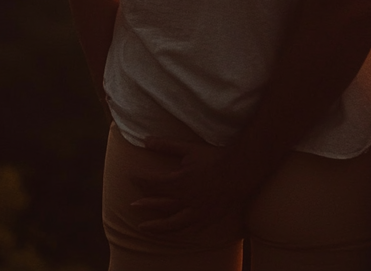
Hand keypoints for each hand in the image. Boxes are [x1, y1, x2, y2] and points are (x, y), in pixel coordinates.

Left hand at [131, 138, 250, 235]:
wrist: (239, 170)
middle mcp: (185, 200)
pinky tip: (173, 229)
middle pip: (160, 204)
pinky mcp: (206, 217)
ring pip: (171, 223)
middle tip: (132, 205)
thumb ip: (167, 145)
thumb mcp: (188, 148)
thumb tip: (146, 140)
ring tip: (143, 228)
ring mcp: (196, 211)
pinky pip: (189, 227)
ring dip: (155, 226)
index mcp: (179, 182)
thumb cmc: (213, 157)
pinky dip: (178, 229)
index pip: (153, 183)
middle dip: (145, 203)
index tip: (131, 176)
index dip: (140, 180)